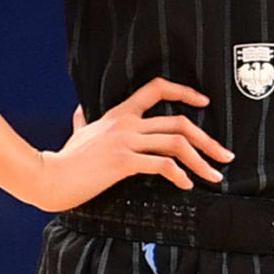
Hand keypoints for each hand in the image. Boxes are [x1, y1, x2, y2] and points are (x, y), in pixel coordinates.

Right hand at [35, 76, 228, 206]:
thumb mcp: (77, 134)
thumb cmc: (64, 160)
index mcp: (118, 113)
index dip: (184, 92)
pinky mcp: (122, 162)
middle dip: (208, 140)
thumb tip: (81, 111)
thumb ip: (84, 121)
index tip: (205, 102)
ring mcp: (125, 141)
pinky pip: (162, 165)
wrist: (47, 177)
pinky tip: (187, 185)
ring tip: (215, 177)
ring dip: (202, 161)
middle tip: (225, 156)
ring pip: (176, 143)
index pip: (156, 88)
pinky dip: (180, 175)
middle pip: (179, 123)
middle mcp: (125, 123)